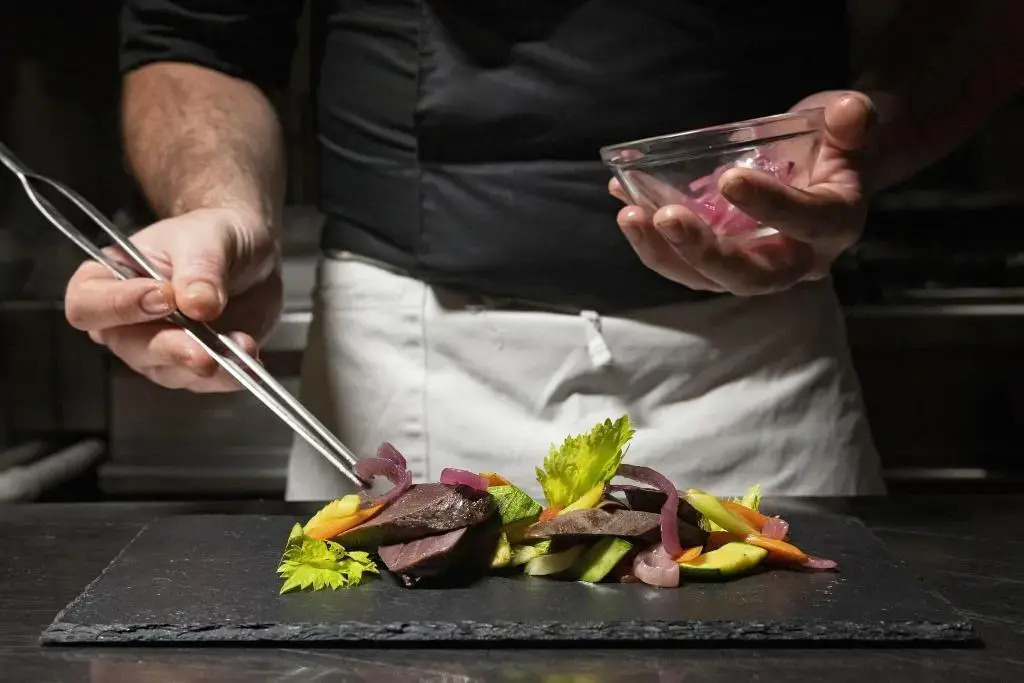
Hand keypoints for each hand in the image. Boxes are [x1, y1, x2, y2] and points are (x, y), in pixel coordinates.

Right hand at [64, 207, 281, 391]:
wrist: (251, 254)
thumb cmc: (212, 236)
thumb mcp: (209, 237)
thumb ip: (200, 268)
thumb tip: (198, 304)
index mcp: (108, 280)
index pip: (88, 305)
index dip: (118, 307)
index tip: (163, 297)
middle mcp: (125, 321)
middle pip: (129, 346)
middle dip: (169, 348)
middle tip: (201, 349)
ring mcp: (158, 348)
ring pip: (168, 369)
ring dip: (205, 362)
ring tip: (240, 345)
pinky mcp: (192, 365)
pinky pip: (207, 381)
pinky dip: (231, 373)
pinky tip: (249, 358)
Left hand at [611, 91, 876, 295]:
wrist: (826, 166)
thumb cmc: (835, 141)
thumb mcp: (850, 119)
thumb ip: (852, 118)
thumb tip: (848, 113)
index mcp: (836, 224)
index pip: (807, 222)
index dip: (771, 205)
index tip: (729, 178)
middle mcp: (799, 260)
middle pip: (752, 276)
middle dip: (705, 252)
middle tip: (665, 217)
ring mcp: (757, 267)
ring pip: (709, 279)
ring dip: (666, 254)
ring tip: (630, 216)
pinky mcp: (725, 264)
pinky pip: (687, 266)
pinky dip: (654, 244)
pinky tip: (626, 207)